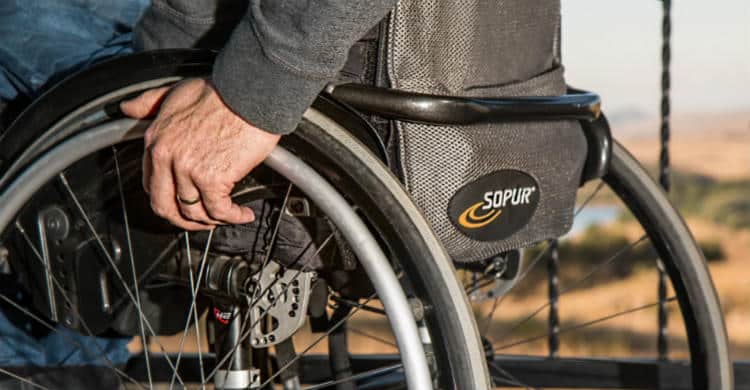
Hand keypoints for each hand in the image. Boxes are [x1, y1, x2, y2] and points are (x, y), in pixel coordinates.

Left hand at [121, 78, 280, 230]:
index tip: (184, 201)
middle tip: (202, 221)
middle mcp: (167, 157)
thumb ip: (150, 102)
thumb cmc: (222, 91)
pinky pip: (219, 210)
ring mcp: (189, 170)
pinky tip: (243, 213)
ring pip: (194, 212)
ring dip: (213, 221)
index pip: (152, 184)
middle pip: (166, 206)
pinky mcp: (213, 178)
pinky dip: (233, 217)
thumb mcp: (176, 91)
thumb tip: (128, 108)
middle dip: (184, 221)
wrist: (250, 92)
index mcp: (156, 139)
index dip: (169, 199)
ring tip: (229, 216)